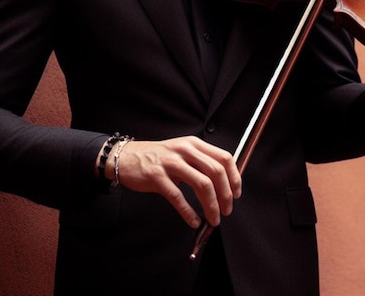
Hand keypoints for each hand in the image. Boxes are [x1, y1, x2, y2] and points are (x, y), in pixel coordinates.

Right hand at [103, 136, 241, 227]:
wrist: (127, 158)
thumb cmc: (158, 158)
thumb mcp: (182, 152)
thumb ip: (201, 162)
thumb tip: (224, 183)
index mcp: (194, 144)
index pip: (224, 157)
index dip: (234, 177)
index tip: (236, 193)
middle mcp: (185, 150)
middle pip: (216, 172)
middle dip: (225, 194)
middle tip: (227, 210)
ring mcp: (171, 163)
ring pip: (202, 184)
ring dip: (212, 205)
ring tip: (214, 218)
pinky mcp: (157, 177)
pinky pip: (178, 197)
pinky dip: (189, 212)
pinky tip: (194, 220)